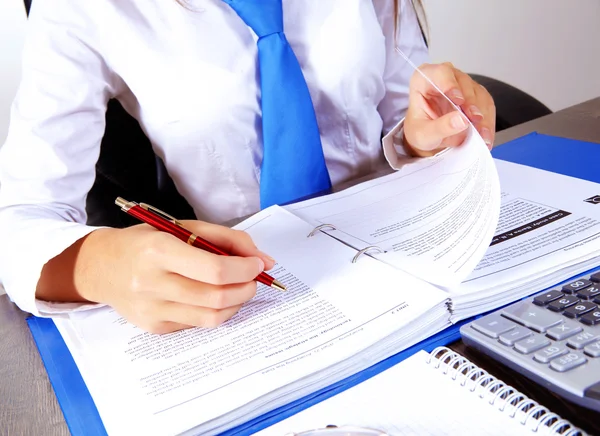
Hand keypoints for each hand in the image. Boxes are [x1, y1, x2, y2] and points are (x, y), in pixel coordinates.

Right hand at [37, 221, 274, 333]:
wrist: (102, 267)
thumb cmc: (147, 242)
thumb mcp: (184, 227)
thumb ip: (226, 239)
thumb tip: (264, 260)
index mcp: (159, 250)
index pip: (215, 269)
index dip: (245, 269)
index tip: (258, 264)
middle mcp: (151, 283)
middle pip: (216, 297)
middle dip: (246, 288)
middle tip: (254, 279)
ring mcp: (151, 309)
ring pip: (211, 317)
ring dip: (236, 303)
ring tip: (240, 289)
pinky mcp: (154, 327)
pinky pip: (197, 324)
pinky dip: (215, 311)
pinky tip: (212, 297)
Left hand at [403, 62, 495, 156]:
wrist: (429, 136)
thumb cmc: (420, 130)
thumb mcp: (423, 135)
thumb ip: (439, 127)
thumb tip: (462, 120)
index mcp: (424, 79)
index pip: (440, 73)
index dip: (450, 84)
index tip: (458, 100)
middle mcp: (446, 77)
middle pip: (463, 83)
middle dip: (471, 103)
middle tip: (474, 120)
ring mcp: (463, 85)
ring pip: (479, 93)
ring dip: (483, 115)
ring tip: (481, 134)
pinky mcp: (476, 95)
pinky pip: (487, 105)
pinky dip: (488, 121)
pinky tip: (485, 134)